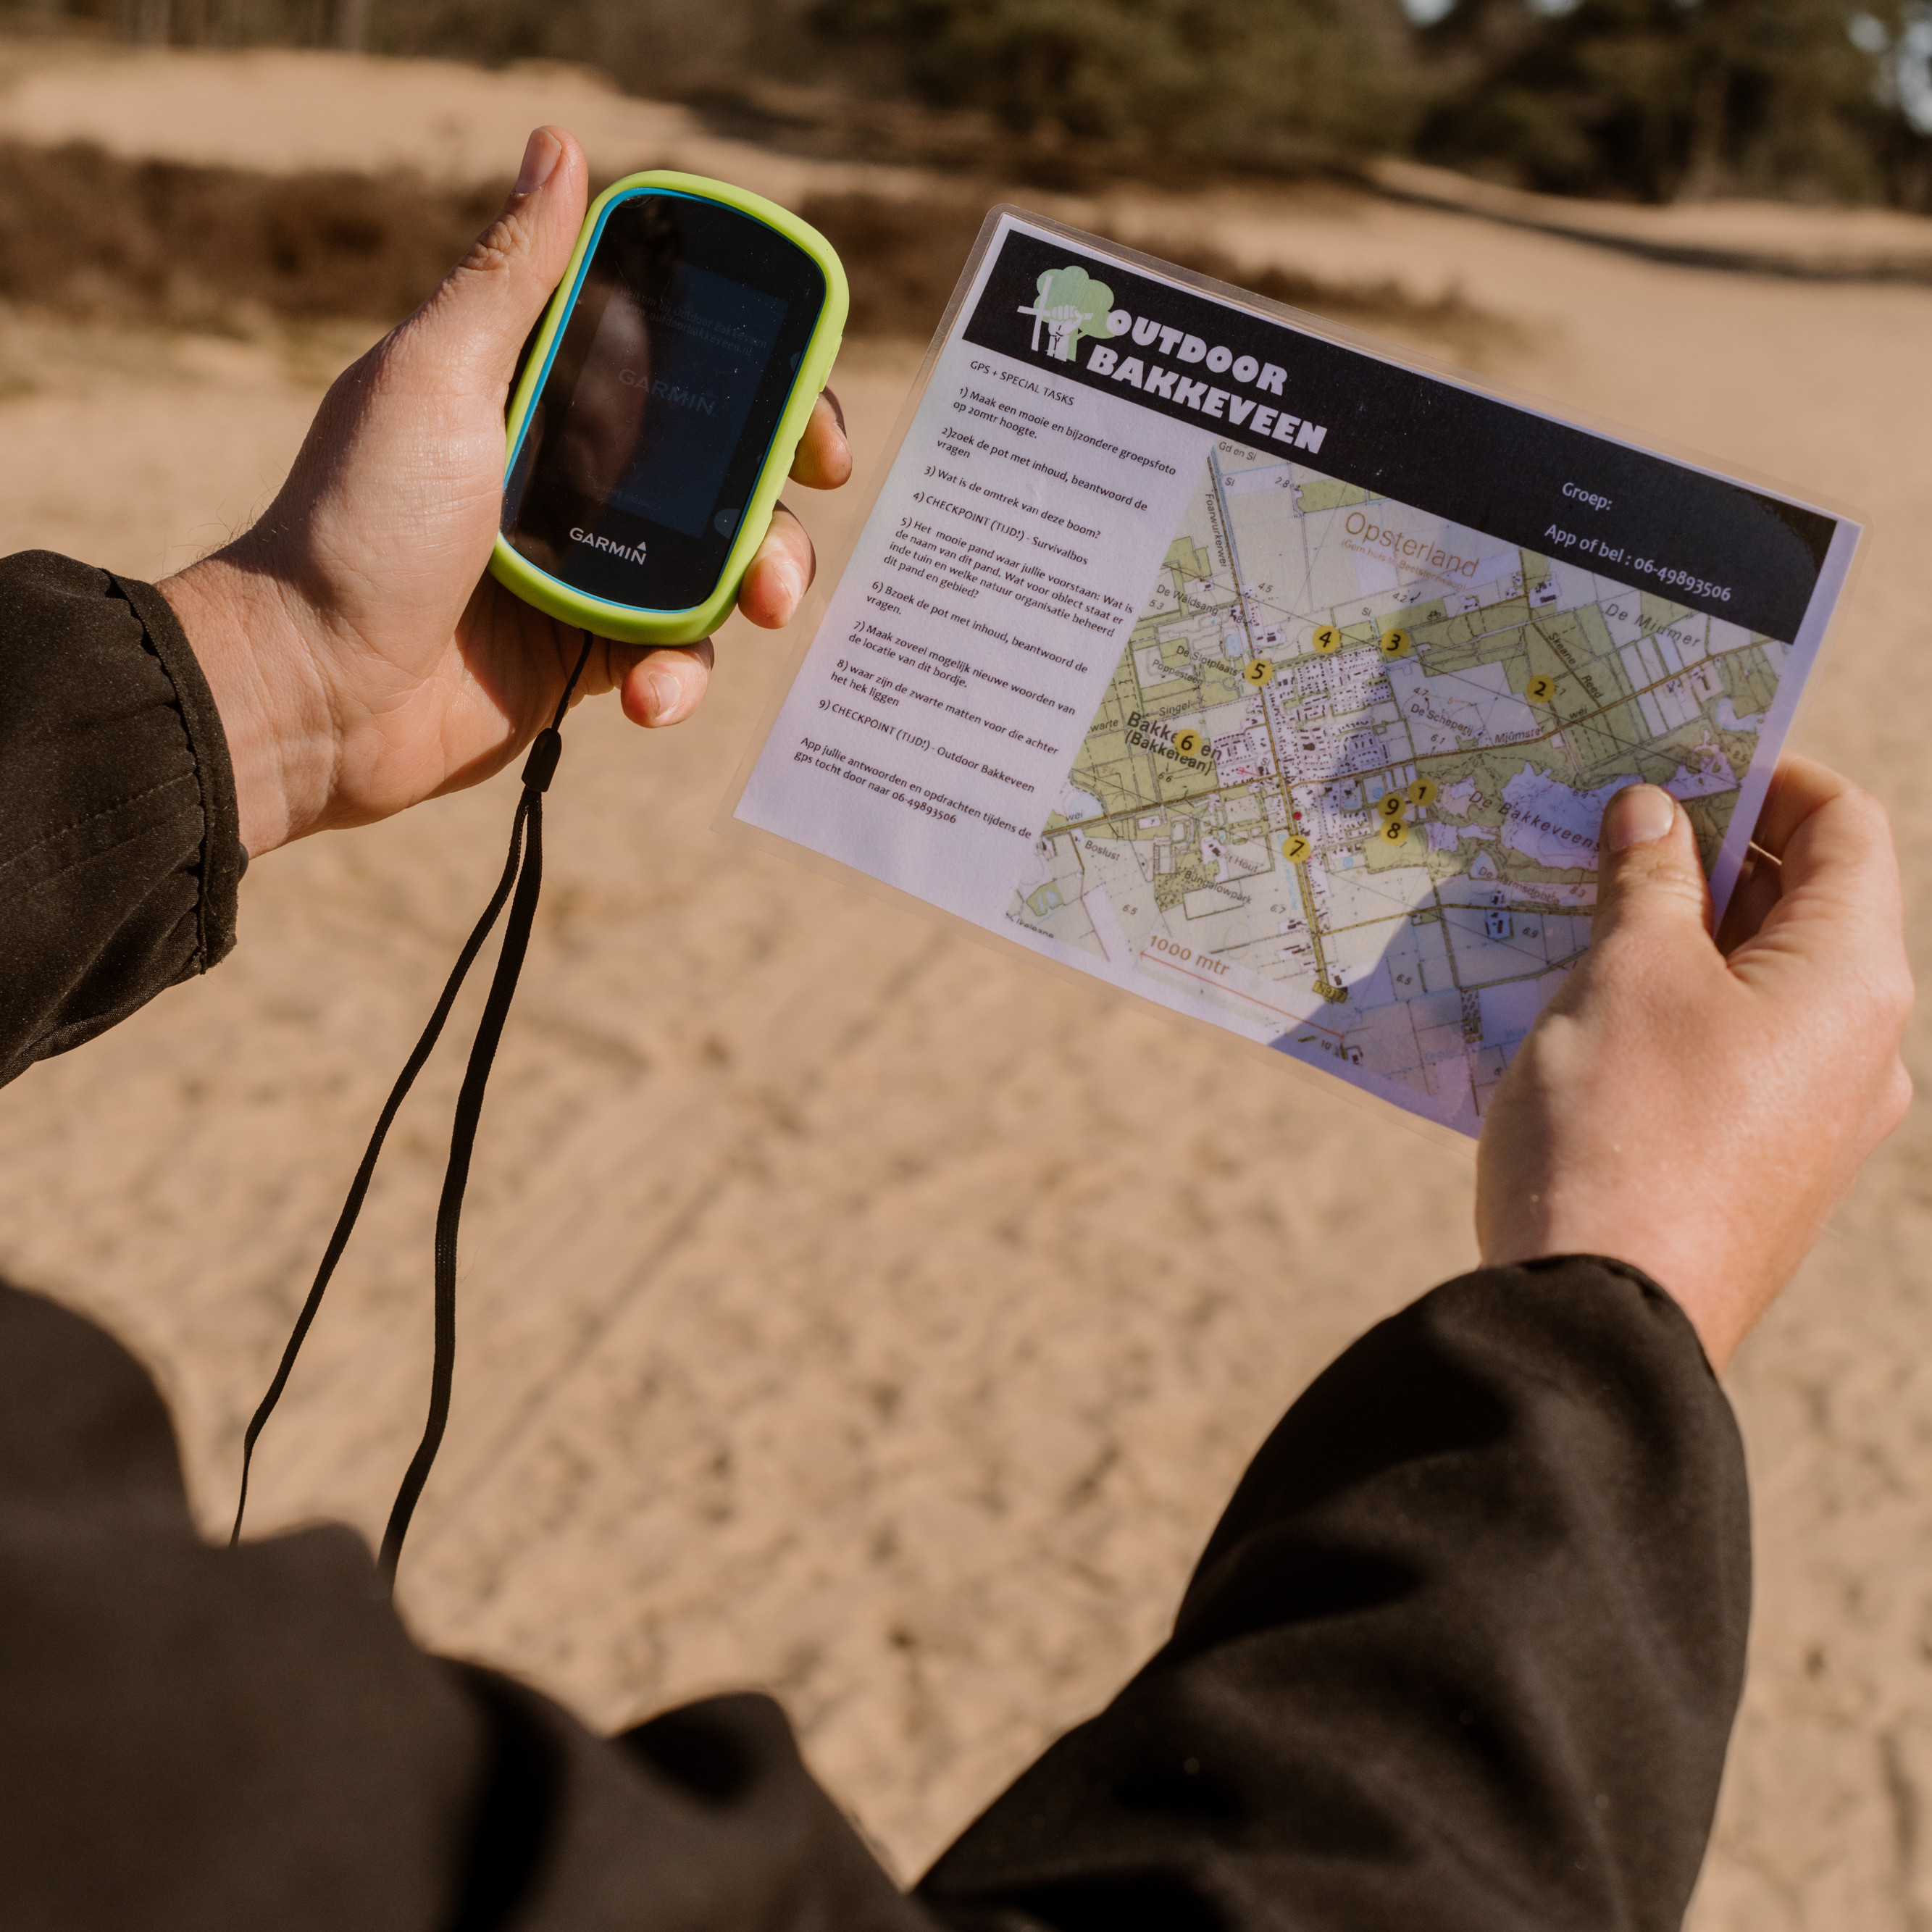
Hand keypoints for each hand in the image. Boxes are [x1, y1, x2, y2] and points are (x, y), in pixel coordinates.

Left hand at [158, 127, 851, 856]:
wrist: (311, 692)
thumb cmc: (357, 524)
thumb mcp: (436, 379)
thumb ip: (513, 278)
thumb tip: (559, 148)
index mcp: (548, 398)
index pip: (684, 372)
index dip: (765, 387)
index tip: (808, 421)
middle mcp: (580, 478)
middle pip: (728, 475)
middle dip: (779, 501)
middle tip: (795, 528)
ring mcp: (590, 572)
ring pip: (723, 569)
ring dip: (759, 585)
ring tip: (756, 609)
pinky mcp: (589, 660)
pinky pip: (678, 657)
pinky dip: (683, 678)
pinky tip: (649, 697)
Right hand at [1476, 761, 1912, 1368]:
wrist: (1604, 1319)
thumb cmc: (1621, 1126)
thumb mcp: (1623, 974)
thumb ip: (1646, 879)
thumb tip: (1652, 814)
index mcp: (1854, 978)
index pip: (1843, 826)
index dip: (1764, 774)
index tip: (1670, 760)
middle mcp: (1861, 1045)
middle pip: (1800, 904)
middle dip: (1702, 854)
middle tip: (1601, 830)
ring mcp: (1818, 1117)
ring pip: (1756, 982)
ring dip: (1674, 932)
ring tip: (1576, 914)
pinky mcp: (1764, 1168)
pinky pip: (1731, 1052)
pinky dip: (1670, 1006)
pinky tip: (1584, 1008)